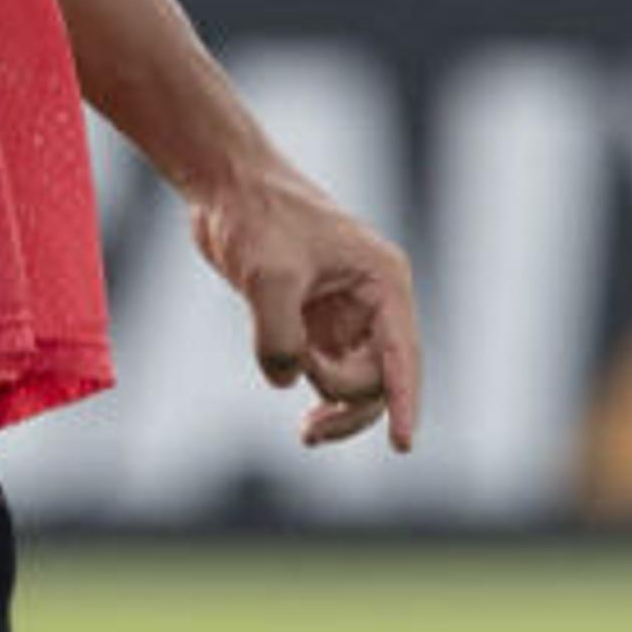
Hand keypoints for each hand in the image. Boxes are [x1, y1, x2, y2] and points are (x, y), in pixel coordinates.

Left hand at [189, 165, 419, 451]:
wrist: (225, 186)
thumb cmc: (257, 216)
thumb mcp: (267, 277)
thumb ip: (279, 338)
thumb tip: (287, 381)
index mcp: (383, 281)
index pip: (403, 355)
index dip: (406, 403)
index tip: (403, 446)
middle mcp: (372, 301)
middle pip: (379, 378)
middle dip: (347, 404)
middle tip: (308, 426)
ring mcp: (342, 313)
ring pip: (354, 381)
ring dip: (334, 408)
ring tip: (307, 433)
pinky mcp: (311, 319)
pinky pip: (324, 370)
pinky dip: (313, 391)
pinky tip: (300, 411)